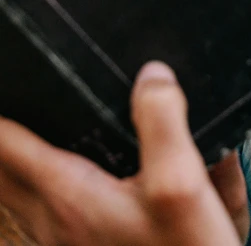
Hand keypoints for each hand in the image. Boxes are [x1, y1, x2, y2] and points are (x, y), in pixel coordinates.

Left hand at [0, 62, 249, 244]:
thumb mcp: (180, 184)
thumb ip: (162, 122)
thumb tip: (151, 74)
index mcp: (68, 194)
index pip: (5, 142)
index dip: (2, 110)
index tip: (10, 74)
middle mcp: (54, 219)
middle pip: (1, 166)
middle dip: (3, 131)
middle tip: (17, 94)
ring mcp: (63, 238)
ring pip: (14, 189)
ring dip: (11, 156)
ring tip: (24, 125)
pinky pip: (38, 205)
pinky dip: (30, 178)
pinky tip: (57, 166)